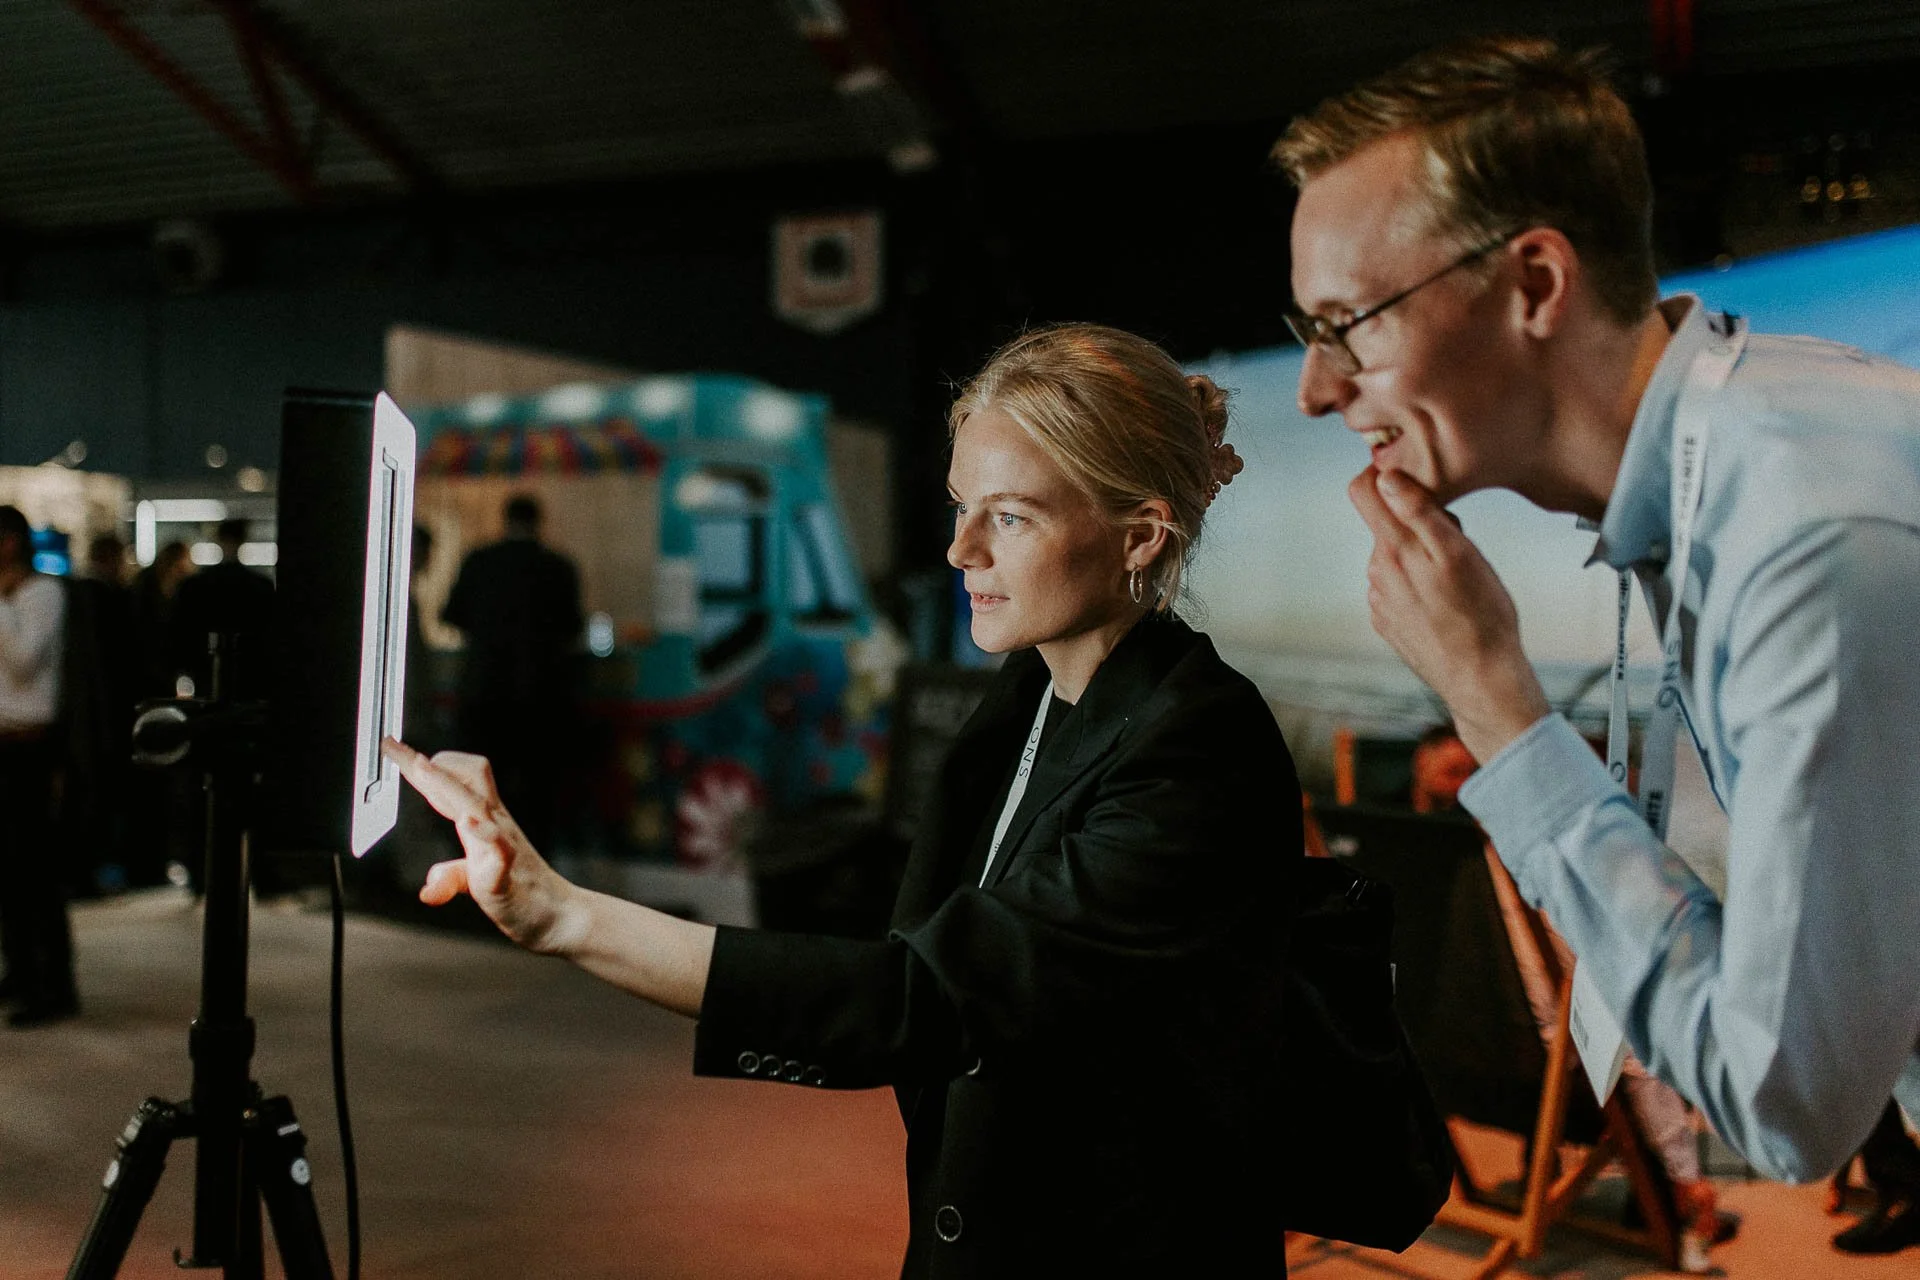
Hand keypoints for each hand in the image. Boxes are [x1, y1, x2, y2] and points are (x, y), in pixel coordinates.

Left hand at [380, 738, 583, 955]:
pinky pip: (499, 847)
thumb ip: (451, 877)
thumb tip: (429, 887)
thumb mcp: (477, 882)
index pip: (452, 785)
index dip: (422, 767)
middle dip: (433, 763)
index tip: (394, 748)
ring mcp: (502, 844)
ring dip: (448, 784)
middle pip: (468, 778)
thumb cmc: (523, 893)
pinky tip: (469, 824)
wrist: (560, 918)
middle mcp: (494, 825)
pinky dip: (484, 833)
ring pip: (476, 804)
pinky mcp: (508, 871)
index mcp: (485, 824)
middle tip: (400, 750)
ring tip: (422, 767)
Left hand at [1348, 468, 1551, 762]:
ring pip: (1395, 556)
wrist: (1480, 678)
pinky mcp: (1387, 620)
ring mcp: (1380, 599)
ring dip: (1419, 555)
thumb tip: (1386, 477)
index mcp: (1393, 548)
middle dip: (1416, 522)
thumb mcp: (1460, 553)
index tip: (1415, 479)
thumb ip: (1419, 511)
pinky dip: (1417, 583)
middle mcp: (1377, 571)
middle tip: (1457, 542)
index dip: (1384, 474)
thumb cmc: (1481, 614)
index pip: (1362, 491)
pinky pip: (1398, 586)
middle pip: (1387, 523)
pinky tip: (1444, 602)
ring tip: (1456, 578)